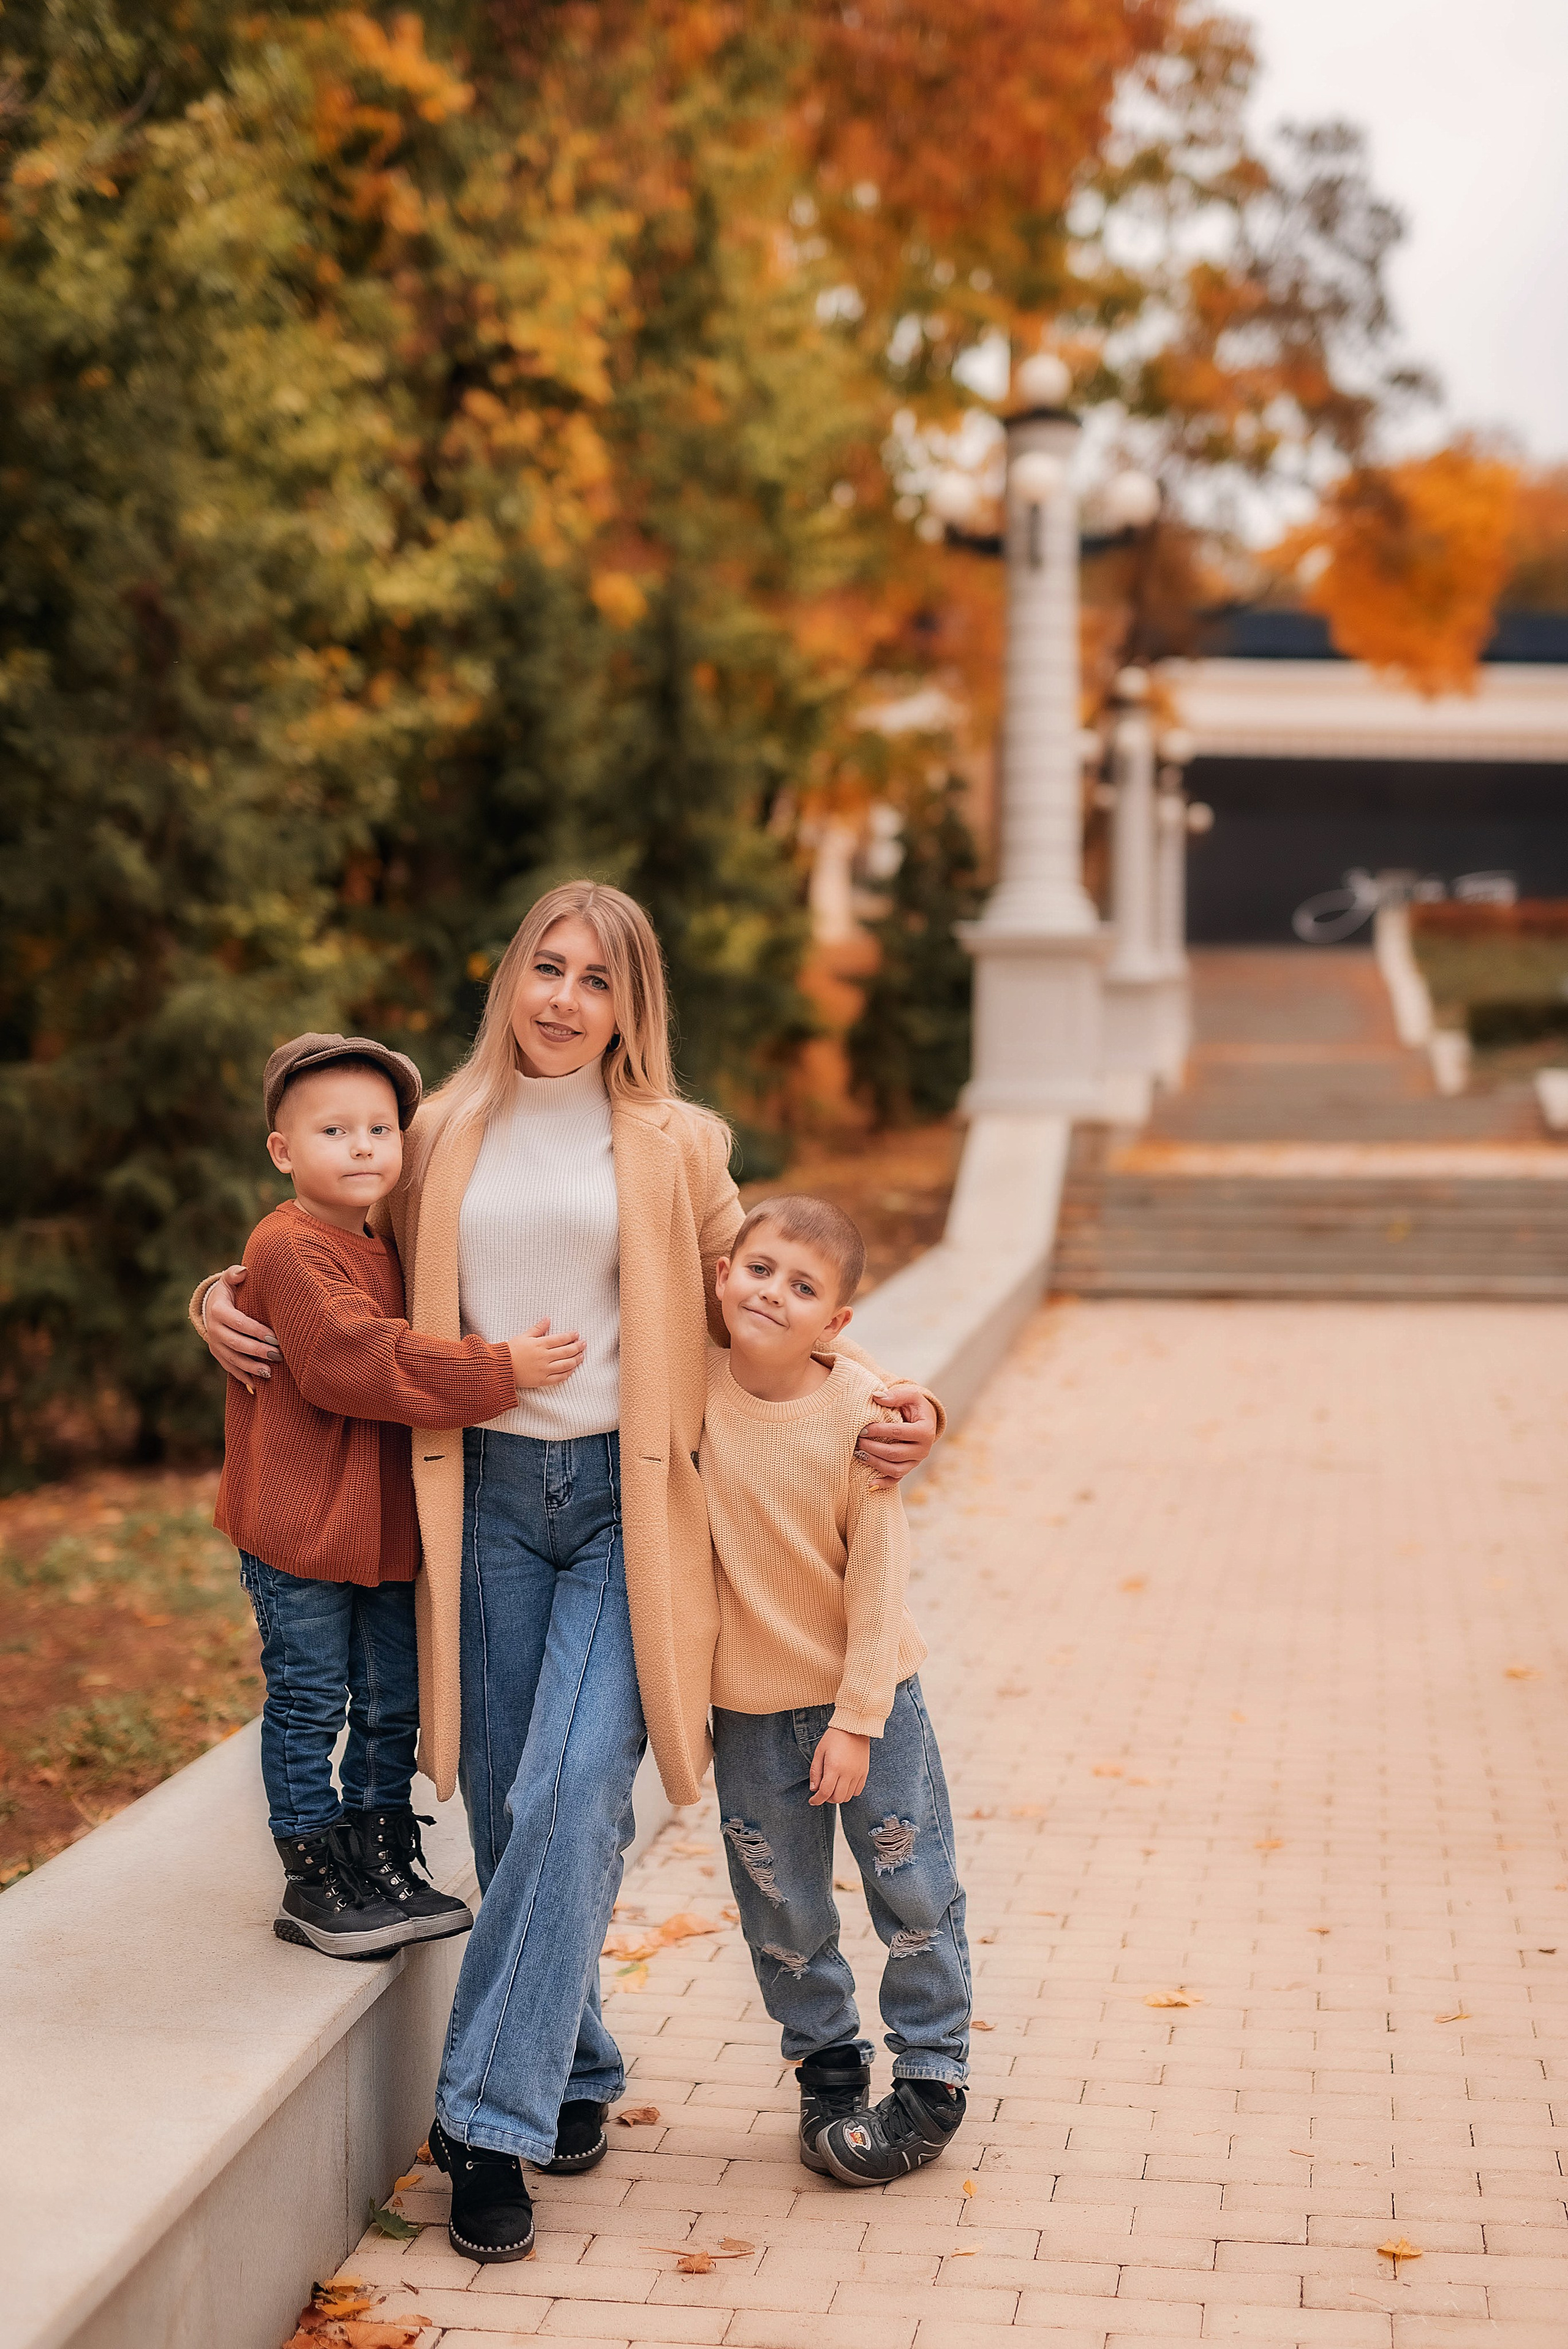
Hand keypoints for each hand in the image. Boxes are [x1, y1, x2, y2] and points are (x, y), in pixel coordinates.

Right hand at [203, 1267, 281, 1390]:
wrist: (211, 1306)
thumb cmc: (229, 1291)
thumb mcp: (229, 1280)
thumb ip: (235, 1274)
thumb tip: (243, 1271)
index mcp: (218, 1311)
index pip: (239, 1322)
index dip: (256, 1331)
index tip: (275, 1337)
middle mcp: (214, 1329)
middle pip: (236, 1343)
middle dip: (257, 1351)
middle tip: (278, 1356)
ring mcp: (215, 1344)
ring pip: (233, 1359)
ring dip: (251, 1367)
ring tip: (269, 1373)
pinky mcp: (218, 1355)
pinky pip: (230, 1368)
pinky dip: (242, 1376)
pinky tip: (256, 1385)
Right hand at [506, 1319, 585, 1389]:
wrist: (500, 1368)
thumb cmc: (510, 1350)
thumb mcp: (524, 1336)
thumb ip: (538, 1328)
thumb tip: (548, 1319)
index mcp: (540, 1344)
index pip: (560, 1339)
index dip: (571, 1336)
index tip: (577, 1334)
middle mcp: (544, 1357)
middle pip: (566, 1352)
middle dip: (577, 1347)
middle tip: (584, 1344)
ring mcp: (544, 1370)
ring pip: (565, 1365)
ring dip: (576, 1360)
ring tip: (582, 1356)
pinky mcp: (542, 1381)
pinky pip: (558, 1378)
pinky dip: (567, 1374)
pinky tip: (572, 1370)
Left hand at [810, 1726, 869, 1805]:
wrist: (854, 1727)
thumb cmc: (834, 1738)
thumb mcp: (819, 1752)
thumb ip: (815, 1772)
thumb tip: (813, 1789)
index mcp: (834, 1767)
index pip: (825, 1792)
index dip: (817, 1800)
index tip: (812, 1801)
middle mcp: (847, 1773)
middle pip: (837, 1798)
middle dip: (827, 1799)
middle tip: (822, 1792)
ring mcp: (858, 1774)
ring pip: (847, 1797)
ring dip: (838, 1796)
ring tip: (832, 1787)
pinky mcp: (864, 1773)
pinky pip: (857, 1791)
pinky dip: (849, 1792)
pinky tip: (843, 1784)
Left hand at [856, 1387, 937, 1487]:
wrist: (924, 1420)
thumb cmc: (915, 1406)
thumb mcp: (910, 1396)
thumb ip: (895, 1396)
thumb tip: (876, 1397)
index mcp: (925, 1431)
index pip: (898, 1432)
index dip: (878, 1431)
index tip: (862, 1428)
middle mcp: (923, 1450)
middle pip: (894, 1453)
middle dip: (872, 1448)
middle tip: (857, 1441)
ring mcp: (916, 1462)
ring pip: (895, 1469)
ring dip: (874, 1463)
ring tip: (858, 1453)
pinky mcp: (909, 1468)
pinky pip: (896, 1479)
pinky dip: (883, 1483)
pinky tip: (869, 1484)